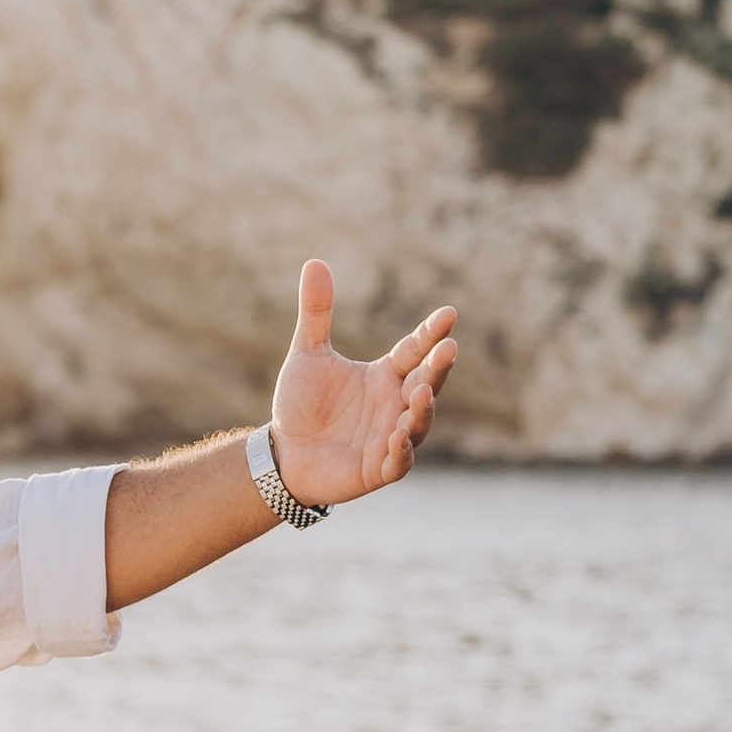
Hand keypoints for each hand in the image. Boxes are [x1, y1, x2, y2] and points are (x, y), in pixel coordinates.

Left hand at [270, 262, 458, 507]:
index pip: (415, 350)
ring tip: (420, 392)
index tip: (449, 314)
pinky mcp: (378, 469)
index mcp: (385, 375)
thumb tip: (315, 262)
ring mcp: (391, 437)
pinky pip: (398, 462)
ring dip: (423, 409)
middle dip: (438, 367)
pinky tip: (399, 437)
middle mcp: (395, 404)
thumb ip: (317, 313)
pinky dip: (401, 451)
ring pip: (419, 423)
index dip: (431, 333)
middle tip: (448, 347)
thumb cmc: (300, 404)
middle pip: (426, 382)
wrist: (282, 453)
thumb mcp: (307, 354)